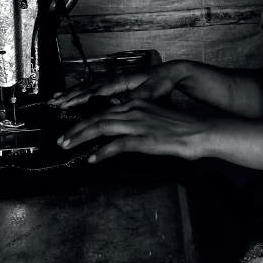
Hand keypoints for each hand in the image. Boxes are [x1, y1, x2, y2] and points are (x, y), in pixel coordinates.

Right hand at [49, 61, 185, 108]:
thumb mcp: (149, 93)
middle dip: (69, 96)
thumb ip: (132, 98)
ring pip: (88, 85)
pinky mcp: (117, 80)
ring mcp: (114, 77)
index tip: (64, 105)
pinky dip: (82, 88)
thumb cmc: (160, 83)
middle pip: (87, 87)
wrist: (169, 72)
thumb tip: (114, 105)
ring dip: (72, 92)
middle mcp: (114, 78)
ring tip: (57, 98)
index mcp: (120, 81)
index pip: (94, 91)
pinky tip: (76, 92)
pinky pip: (94, 84)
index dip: (78, 99)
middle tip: (53, 103)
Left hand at [57, 99, 214, 162]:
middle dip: (76, 130)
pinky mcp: (145, 138)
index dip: (84, 121)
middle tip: (61, 140)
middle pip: (98, 118)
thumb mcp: (154, 119)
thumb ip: (136, 122)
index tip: (71, 130)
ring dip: (82, 138)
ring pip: (102, 127)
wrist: (200, 132)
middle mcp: (134, 110)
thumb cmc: (180, 129)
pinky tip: (93, 158)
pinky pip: (118, 144)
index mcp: (136, 104)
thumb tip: (120, 133)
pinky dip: (103, 151)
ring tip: (68, 146)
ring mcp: (138, 123)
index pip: (103, 111)